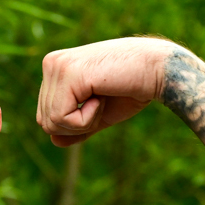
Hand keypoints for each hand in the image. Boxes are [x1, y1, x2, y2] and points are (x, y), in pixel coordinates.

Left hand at [37, 37, 179, 146]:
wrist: (159, 71)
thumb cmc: (131, 89)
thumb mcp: (98, 114)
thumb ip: (75, 127)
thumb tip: (53, 141)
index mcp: (54, 69)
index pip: (45, 116)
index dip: (74, 123)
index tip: (99, 101)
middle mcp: (51, 63)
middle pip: (44, 121)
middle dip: (77, 125)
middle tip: (102, 100)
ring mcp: (57, 66)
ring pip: (50, 123)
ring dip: (83, 122)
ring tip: (102, 97)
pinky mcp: (68, 73)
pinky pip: (61, 119)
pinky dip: (86, 119)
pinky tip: (101, 96)